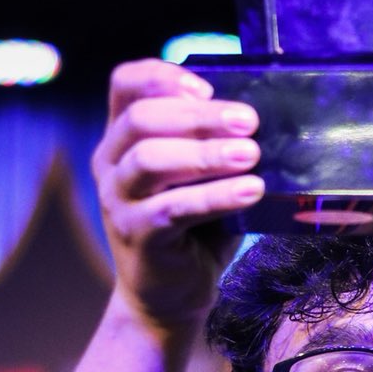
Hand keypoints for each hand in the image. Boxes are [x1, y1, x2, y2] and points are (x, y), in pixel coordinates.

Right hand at [93, 59, 263, 329]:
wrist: (170, 295)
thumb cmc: (194, 226)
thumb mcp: (200, 175)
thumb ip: (212, 142)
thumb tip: (261, 117)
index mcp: (123, 136)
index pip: (125, 84)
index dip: (162, 76)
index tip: (206, 87)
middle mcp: (111, 163)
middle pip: (141, 119)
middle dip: (199, 116)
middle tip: (249, 121)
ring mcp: (117, 200)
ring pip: (150, 160)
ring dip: (205, 153)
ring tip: (252, 155)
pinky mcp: (136, 235)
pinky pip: (172, 209)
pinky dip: (215, 196)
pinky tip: (251, 191)